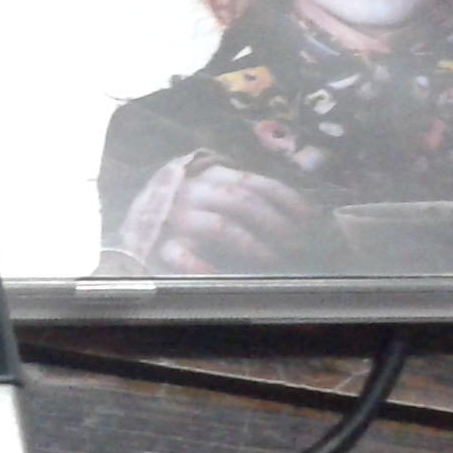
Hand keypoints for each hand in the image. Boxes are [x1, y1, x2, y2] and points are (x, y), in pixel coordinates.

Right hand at [139, 162, 319, 272]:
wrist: (140, 217)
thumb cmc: (193, 209)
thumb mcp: (219, 193)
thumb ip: (250, 198)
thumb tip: (305, 218)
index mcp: (212, 175)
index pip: (257, 183)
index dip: (288, 201)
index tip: (312, 221)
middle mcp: (193, 191)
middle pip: (242, 202)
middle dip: (277, 225)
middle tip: (299, 247)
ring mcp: (174, 217)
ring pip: (220, 226)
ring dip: (253, 245)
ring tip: (275, 262)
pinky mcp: (157, 243)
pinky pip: (180, 253)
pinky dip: (202, 265)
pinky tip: (224, 276)